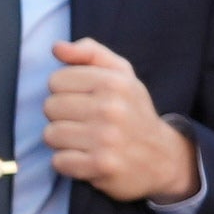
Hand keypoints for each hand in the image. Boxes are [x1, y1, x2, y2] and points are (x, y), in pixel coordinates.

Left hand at [43, 39, 196, 208]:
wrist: (163, 158)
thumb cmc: (133, 111)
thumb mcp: (122, 74)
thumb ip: (90, 53)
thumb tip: (57, 48)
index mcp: (114, 81)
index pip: (56, 80)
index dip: (65, 91)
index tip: (83, 100)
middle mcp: (111, 108)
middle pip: (50, 107)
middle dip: (62, 116)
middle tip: (84, 123)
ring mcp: (106, 138)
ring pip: (51, 135)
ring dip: (63, 141)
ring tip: (84, 141)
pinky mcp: (101, 165)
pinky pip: (59, 161)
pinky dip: (68, 163)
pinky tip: (86, 159)